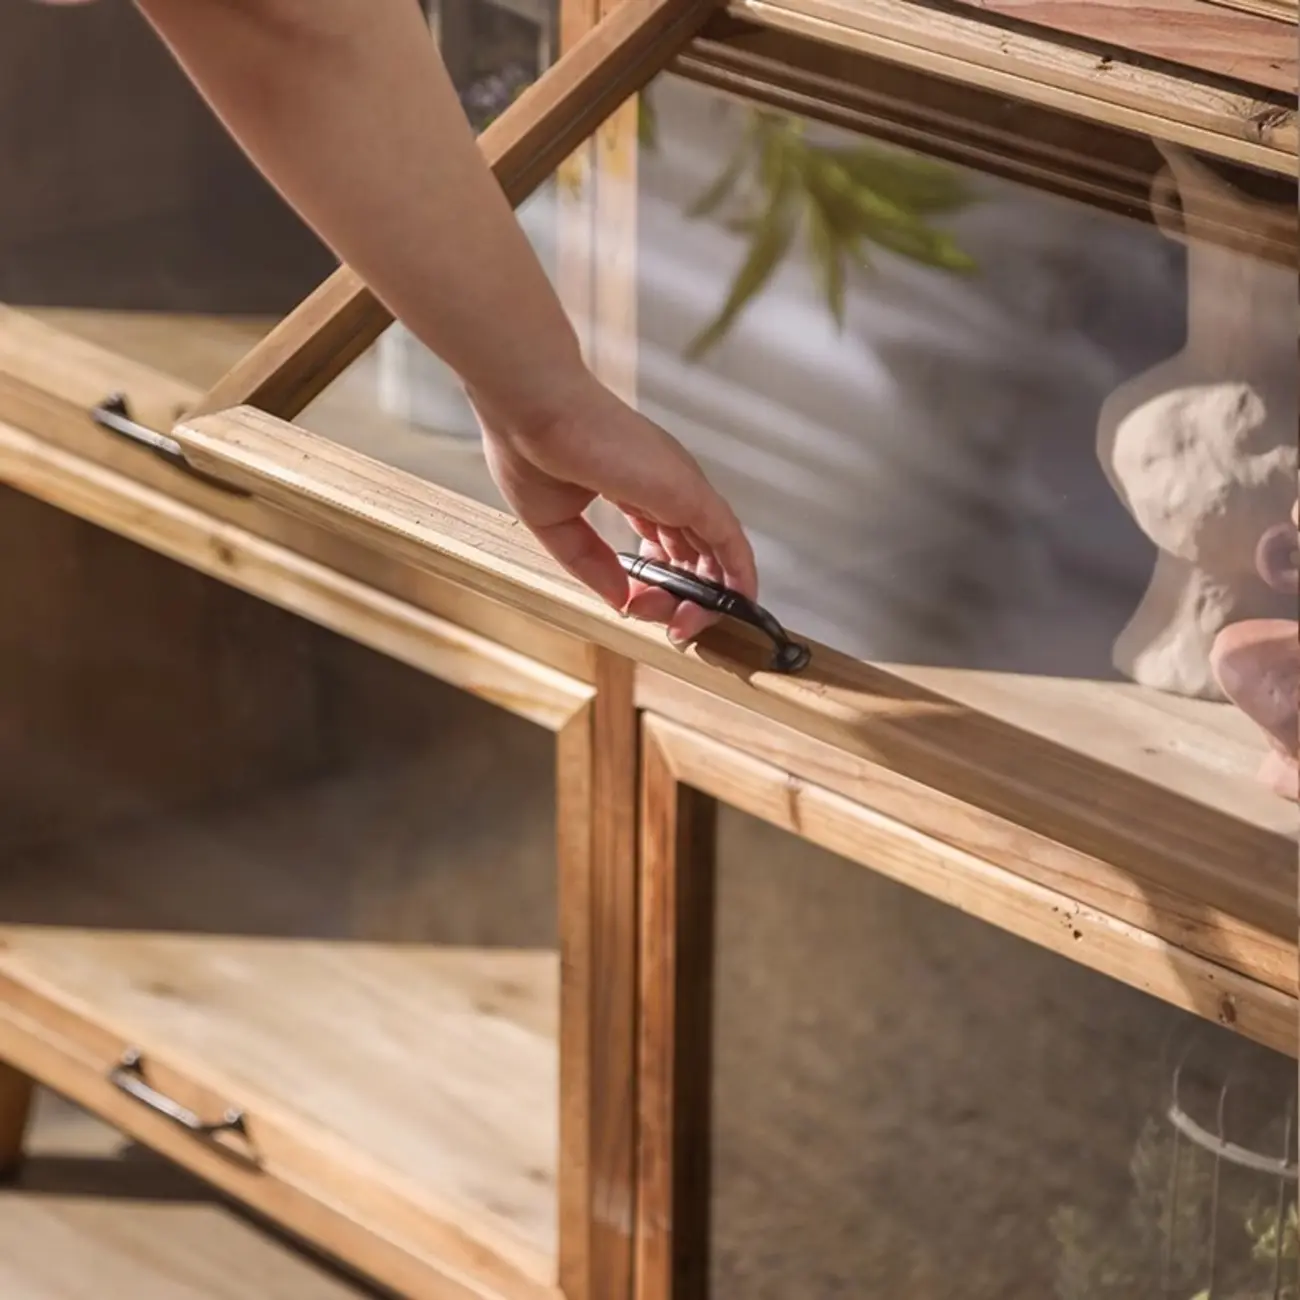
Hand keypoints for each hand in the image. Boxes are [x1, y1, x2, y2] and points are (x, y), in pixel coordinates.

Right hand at [471, 375, 756, 646]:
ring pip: (714, 554)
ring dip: (708, 599)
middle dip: (683, 597)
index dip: (656, 580)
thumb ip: (590, 563)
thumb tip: (621, 600)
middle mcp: (663, 485)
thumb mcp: (554, 523)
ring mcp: (679, 488)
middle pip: (692, 552)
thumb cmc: (529, 446)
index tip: (632, 603)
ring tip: (686, 626)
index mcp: (630, 484)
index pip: (662, 540)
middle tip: (667, 625)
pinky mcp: (689, 493)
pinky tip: (741, 606)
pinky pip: (731, 543)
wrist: (530, 408)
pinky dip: (740, 577)